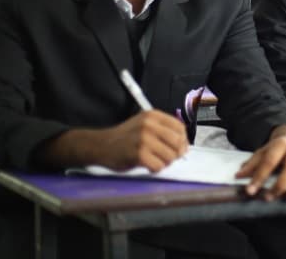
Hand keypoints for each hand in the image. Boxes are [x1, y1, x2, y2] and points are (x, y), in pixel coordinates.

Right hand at [41, 110, 187, 170]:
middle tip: (168, 157)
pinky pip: (159, 166)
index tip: (180, 148)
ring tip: (155, 161)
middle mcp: (149, 125)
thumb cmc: (125, 137)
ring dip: (165, 162)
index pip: (180, 127)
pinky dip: (156, 169)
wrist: (101, 145)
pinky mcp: (138, 154)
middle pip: (177, 142)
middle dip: (176, 153)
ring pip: (170, 156)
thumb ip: (163, 130)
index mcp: (153, 116)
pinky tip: (148, 166)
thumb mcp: (144, 124)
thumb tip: (184, 145)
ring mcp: (143, 139)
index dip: (183, 140)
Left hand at [236, 125, 285, 200]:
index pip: (270, 161)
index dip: (259, 177)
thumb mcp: (264, 151)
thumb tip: (239, 176)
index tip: (250, 190)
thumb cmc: (279, 149)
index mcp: (282, 144)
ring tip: (284, 197)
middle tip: (269, 197)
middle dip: (280, 186)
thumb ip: (252, 164)